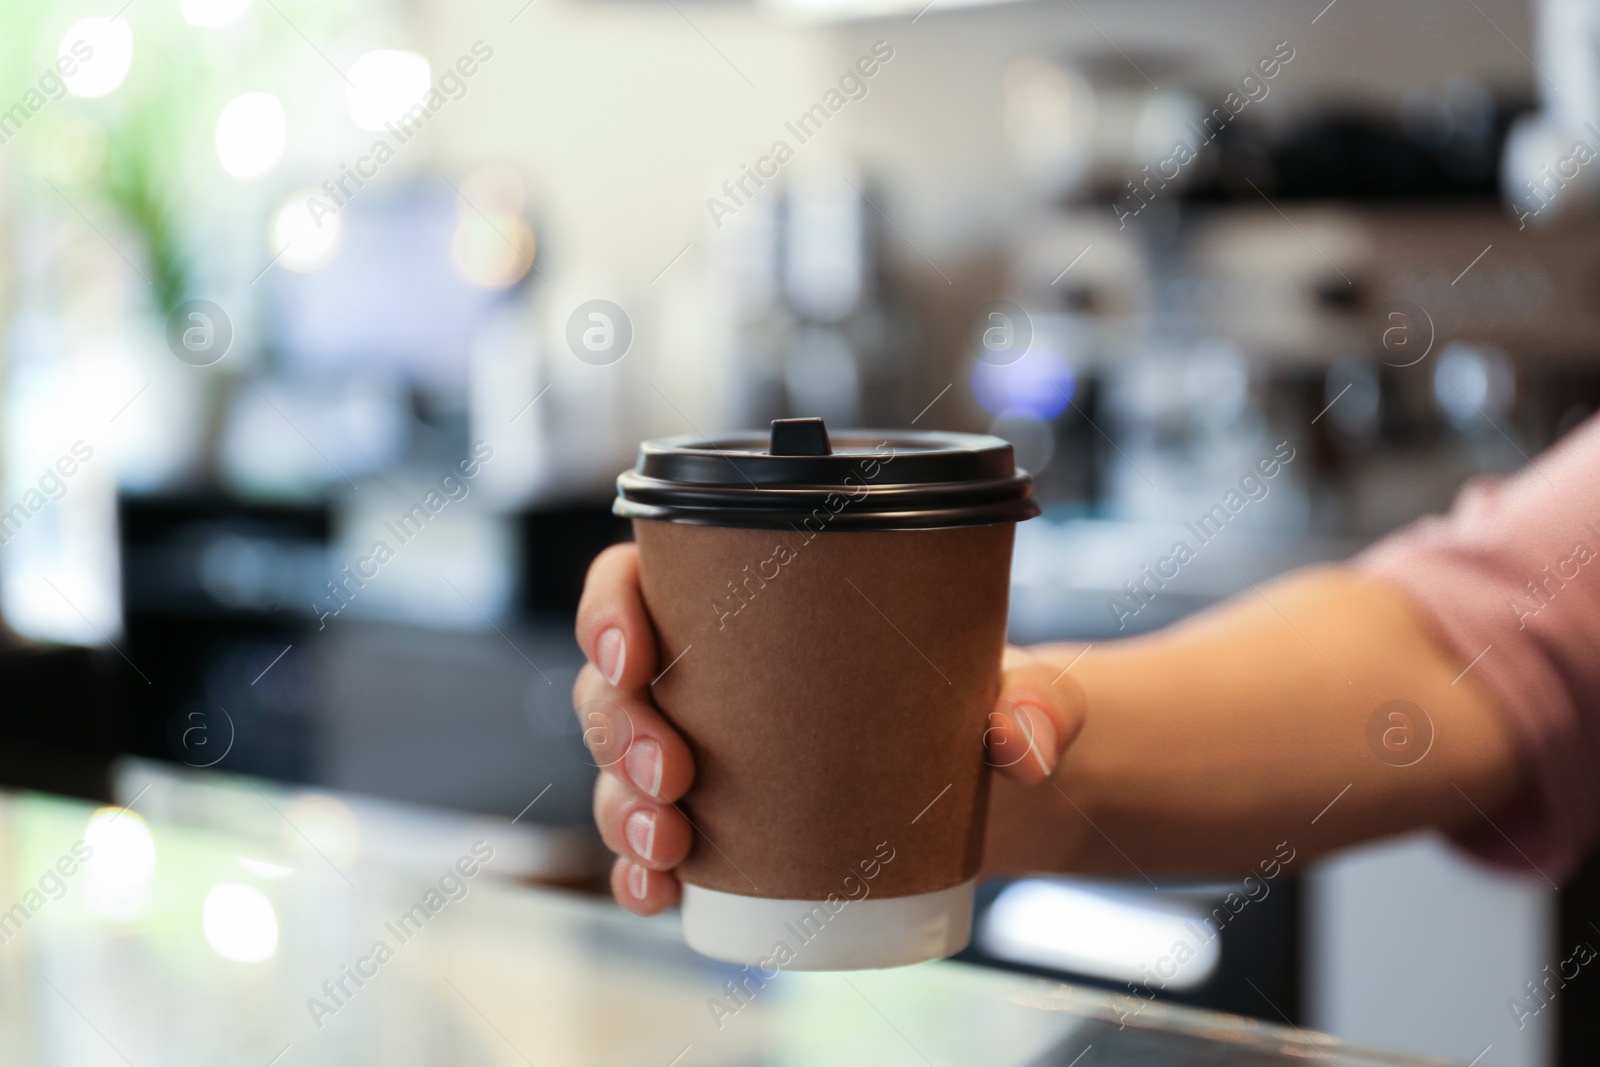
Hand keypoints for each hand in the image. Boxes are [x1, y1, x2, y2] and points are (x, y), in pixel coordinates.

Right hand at [573, 543, 1086, 914]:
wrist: (985, 788)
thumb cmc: (972, 699)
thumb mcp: (1018, 685)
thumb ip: (1039, 702)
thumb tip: (1022, 743)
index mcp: (742, 597)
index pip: (632, 582)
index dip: (607, 611)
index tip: (633, 652)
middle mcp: (702, 672)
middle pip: (611, 687)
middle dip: (621, 731)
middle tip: (672, 773)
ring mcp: (696, 753)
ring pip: (617, 771)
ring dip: (623, 808)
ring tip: (673, 845)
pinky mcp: (713, 826)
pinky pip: (648, 849)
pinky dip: (640, 874)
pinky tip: (661, 892)